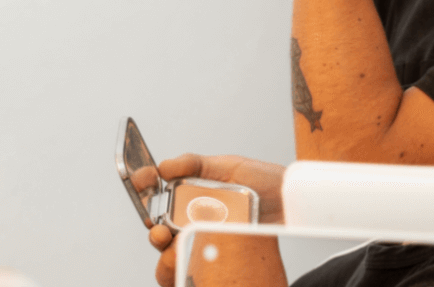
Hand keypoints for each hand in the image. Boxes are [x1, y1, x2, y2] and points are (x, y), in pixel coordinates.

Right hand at [147, 154, 284, 286]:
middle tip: (159, 231)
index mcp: (191, 193)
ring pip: (172, 255)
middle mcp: (193, 218)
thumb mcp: (230, 165)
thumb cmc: (264, 181)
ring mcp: (204, 238)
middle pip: (159, 231)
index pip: (157, 195)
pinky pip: (194, 269)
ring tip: (174, 247)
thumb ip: (196, 164)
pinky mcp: (217, 255)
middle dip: (153, 232)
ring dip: (167, 253)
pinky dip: (185, 269)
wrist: (292, 202)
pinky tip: (188, 261)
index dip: (143, 188)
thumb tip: (165, 166)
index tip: (142, 181)